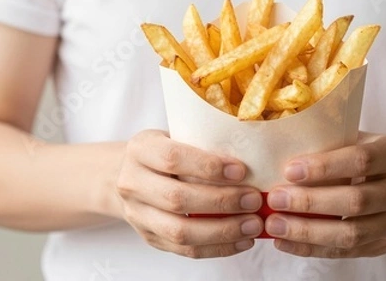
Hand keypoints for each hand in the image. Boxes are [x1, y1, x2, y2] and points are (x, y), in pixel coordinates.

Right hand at [116, 130, 263, 257]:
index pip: (172, 158)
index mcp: (140, 150)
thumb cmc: (168, 151)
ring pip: (180, 232)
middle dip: (221, 202)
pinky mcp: (149, 238)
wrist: (130, 174)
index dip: (208, 166)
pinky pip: (185, 250)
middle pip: (177, 199)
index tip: (241, 170)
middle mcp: (132, 183)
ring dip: (222, 231)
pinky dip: (218, 248)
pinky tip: (243, 240)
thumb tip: (256, 159)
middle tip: (254, 200)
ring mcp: (138, 215)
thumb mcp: (177, 136)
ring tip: (253, 225)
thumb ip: (205, 144)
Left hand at [264, 132, 385, 257]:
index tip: (289, 170)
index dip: (324, 166)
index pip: (362, 160)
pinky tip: (285, 242)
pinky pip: (346, 252)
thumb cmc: (375, 155)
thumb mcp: (362, 139)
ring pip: (351, 233)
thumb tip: (280, 154)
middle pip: (356, 201)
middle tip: (274, 199)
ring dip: (307, 232)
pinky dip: (312, 248)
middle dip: (310, 202)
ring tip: (274, 225)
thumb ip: (331, 144)